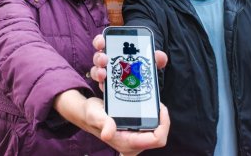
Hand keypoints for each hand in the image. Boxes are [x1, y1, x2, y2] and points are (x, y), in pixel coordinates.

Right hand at [55, 90, 169, 155]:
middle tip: (158, 104)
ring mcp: (134, 141)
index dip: (164, 124)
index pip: (157, 139)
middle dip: (163, 120)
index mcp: (127, 143)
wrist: (87, 115)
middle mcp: (132, 145)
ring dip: (159, 119)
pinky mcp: (134, 135)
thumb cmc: (91, 115)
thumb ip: (103, 123)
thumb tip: (108, 134)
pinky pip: (151, 130)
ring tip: (155, 104)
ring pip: (156, 133)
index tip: (160, 108)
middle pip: (159, 136)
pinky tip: (150, 108)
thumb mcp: (96, 115)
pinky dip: (153, 119)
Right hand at [91, 34, 167, 90]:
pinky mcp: (107, 88)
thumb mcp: (149, 63)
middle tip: (104, 59)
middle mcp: (108, 62)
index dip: (100, 41)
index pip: (103, 43)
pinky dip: (103, 85)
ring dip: (98, 71)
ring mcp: (106, 75)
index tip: (101, 42)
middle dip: (99, 57)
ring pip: (96, 71)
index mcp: (115, 51)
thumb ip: (156, 59)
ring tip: (103, 74)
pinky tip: (105, 86)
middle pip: (98, 57)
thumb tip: (160, 56)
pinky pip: (101, 86)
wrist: (143, 88)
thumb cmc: (141, 69)